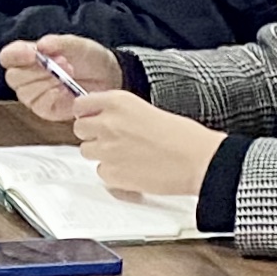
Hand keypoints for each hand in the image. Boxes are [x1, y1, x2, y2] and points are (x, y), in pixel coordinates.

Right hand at [0, 36, 120, 121]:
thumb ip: (59, 43)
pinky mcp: (46, 109)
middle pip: (14, 77)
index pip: (8, 56)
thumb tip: (42, 45)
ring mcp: (35, 94)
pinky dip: (52, 97)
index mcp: (28, 56)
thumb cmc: (89, 58)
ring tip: (69, 74)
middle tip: (61, 63)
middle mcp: (27, 76)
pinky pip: (40, 105)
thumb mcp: (78, 44)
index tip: (31, 54)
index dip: (15, 55)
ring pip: (25, 92)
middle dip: (36, 70)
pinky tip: (65, 90)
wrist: (108, 77)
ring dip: (47, 82)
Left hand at [69, 90, 224, 202]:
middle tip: (111, 139)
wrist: (197, 160)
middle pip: (79, 128)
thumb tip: (101, 118)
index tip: (91, 117)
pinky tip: (132, 169)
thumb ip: (119, 112)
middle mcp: (107, 123)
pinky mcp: (111, 173)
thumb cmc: (182, 136)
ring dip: (101, 153)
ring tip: (126, 155)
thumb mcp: (145, 109)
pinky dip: (112, 173)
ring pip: (87, 151)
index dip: (87, 113)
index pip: (80, 104)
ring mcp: (106, 150)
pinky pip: (101, 172)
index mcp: (117, 102)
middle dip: (92, 134)